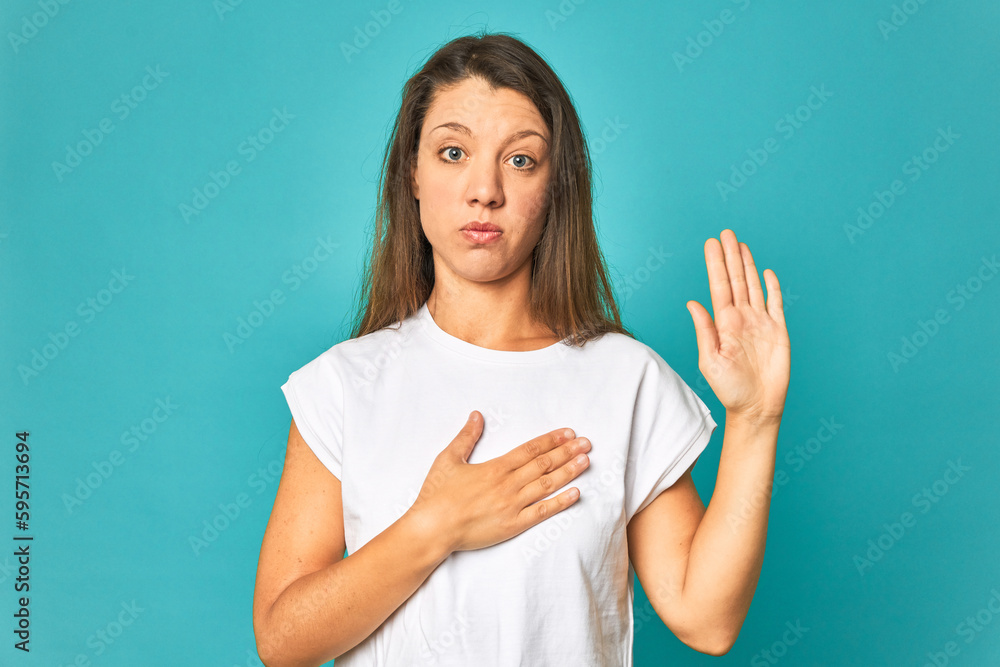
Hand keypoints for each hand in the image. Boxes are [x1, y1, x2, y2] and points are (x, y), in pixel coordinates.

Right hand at [406, 411, 590, 553]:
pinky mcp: (513, 525)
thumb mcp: (448, 459)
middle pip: (544, 464)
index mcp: (495, 468)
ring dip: (569, 472)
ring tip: (586, 461)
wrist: (432, 529)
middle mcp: (508, 485)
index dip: (551, 440)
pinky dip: (560, 502)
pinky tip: (575, 493)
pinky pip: (542, 512)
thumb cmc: (437, 495)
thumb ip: (466, 437)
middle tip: (587, 443)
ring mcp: (512, 506)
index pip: (530, 450)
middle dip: (567, 452)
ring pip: (547, 485)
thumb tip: (476, 416)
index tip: (568, 433)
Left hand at [686, 229, 789, 424]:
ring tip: (741, 244)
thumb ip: (704, 330)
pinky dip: (773, 287)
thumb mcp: (710, 360)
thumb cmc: (730, 389)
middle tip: (726, 233)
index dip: (716, 264)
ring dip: (748, 265)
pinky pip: (776, 304)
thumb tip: (692, 303)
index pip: (719, 286)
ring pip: (754, 286)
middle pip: (736, 280)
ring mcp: (761, 323)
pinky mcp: (778, 331)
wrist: (756, 407)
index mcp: (724, 323)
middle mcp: (741, 318)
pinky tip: (767, 272)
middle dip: (731, 256)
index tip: (711, 243)